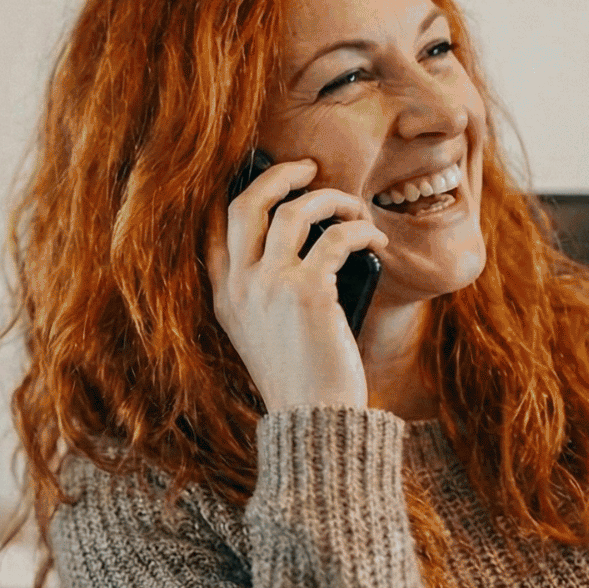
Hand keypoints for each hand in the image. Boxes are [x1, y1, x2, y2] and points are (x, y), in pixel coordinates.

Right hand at [208, 158, 386, 410]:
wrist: (314, 419)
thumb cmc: (301, 377)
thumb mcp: (262, 334)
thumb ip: (264, 291)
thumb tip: (303, 239)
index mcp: (224, 296)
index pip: (215, 226)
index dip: (238, 190)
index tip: (265, 177)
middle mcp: (239, 286)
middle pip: (247, 203)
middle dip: (278, 174)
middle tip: (307, 168)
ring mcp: (269, 286)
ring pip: (293, 210)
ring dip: (330, 199)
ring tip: (353, 208)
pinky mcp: (307, 292)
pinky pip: (335, 237)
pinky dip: (359, 229)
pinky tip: (373, 236)